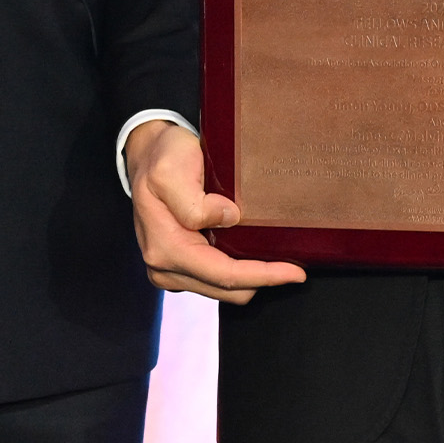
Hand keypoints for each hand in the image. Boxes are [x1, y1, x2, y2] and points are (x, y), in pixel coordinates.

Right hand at [126, 119, 305, 304]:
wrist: (147, 152)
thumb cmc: (161, 157)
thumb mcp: (171, 171)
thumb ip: (194, 203)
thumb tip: (228, 218)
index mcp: (164, 248)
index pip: (223, 275)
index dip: (263, 276)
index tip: (296, 273)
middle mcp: (163, 266)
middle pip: (226, 290)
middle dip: (262, 280)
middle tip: (293, 265)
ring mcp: (168, 270)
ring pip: (222, 290)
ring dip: (250, 277)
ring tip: (273, 258)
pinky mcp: (176, 267)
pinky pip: (214, 281)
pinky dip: (237, 273)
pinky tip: (249, 255)